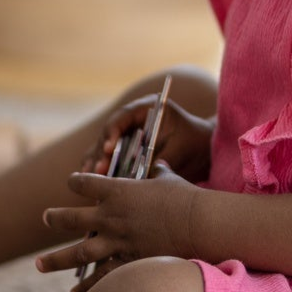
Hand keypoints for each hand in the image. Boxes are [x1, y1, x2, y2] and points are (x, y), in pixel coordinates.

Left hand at [37, 165, 201, 291]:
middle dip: (55, 218)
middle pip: (72, 218)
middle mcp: (110, 216)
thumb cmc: (186, 198)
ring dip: (56, 259)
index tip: (71, 182)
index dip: (76, 181)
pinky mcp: (128, 262)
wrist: (198, 224)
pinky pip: (101, 277)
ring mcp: (116, 241)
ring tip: (40, 264)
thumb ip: (158, 172)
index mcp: (117, 190)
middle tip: (45, 218)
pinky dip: (87, 286)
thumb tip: (158, 164)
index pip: (85, 183)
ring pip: (78, 252)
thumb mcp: (169, 179)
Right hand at [82, 96, 212, 182]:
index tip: (110, 148)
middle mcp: (130, 120)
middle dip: (102, 153)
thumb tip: (140, 180)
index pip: (123, 116)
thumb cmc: (193, 143)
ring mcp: (124, 135)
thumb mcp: (179, 150)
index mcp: (146, 108)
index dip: (113, 132)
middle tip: (98, 170)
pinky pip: (107, 160)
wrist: (202, 148)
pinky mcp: (122, 151)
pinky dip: (100, 170)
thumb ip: (159, 161)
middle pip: (108, 134)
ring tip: (89, 179)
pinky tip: (93, 183)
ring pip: (102, 148)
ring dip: (96, 163)